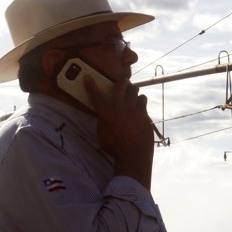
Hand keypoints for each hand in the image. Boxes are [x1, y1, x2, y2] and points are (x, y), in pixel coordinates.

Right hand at [87, 60, 153, 188]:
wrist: (134, 155)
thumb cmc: (115, 150)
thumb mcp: (102, 137)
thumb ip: (102, 124)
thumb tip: (103, 118)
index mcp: (106, 114)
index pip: (96, 96)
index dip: (91, 86)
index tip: (88, 77)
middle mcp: (119, 108)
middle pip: (120, 87)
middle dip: (121, 80)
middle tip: (123, 79)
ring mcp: (133, 110)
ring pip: (134, 91)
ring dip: (133, 90)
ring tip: (133, 93)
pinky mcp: (144, 114)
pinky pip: (143, 100)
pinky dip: (141, 101)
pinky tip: (140, 104)